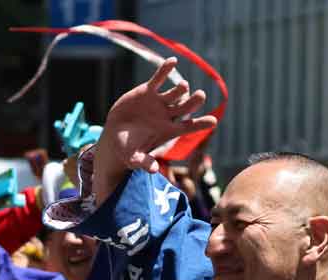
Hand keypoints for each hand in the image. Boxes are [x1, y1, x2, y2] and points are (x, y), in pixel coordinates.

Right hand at [93, 58, 217, 201]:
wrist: (114, 136)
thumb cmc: (127, 151)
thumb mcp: (133, 158)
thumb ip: (143, 163)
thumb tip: (152, 171)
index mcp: (168, 131)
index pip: (189, 127)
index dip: (201, 124)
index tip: (213, 121)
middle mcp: (167, 116)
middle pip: (186, 107)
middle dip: (194, 102)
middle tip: (200, 96)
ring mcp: (159, 102)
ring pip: (175, 92)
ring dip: (180, 88)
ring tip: (183, 86)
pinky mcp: (147, 91)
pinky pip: (158, 79)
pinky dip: (165, 70)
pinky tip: (172, 61)